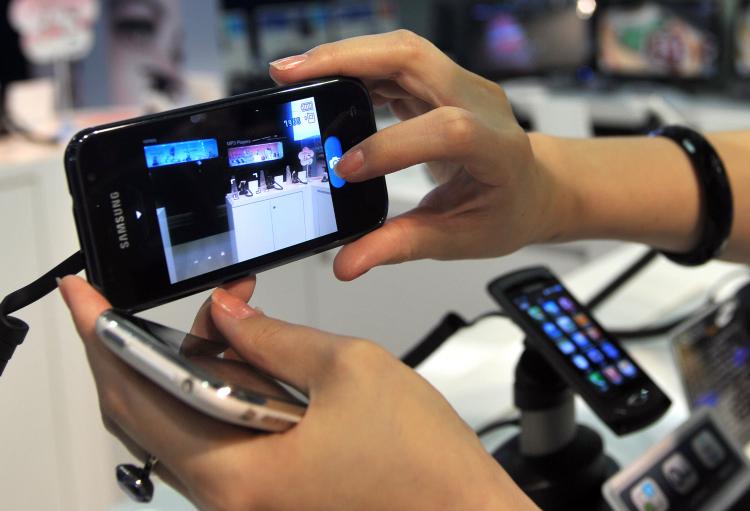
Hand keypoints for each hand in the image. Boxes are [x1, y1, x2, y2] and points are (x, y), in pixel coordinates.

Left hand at [59, 275, 534, 510]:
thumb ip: (273, 336)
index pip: (136, 394)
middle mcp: (229, 499)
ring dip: (191, 370)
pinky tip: (248, 363)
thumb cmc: (421, 461)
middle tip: (179, 302)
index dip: (101, 335)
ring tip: (231, 324)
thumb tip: (226, 314)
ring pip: (179, 427)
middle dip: (149, 346)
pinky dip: (216, 397)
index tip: (84, 296)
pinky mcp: (265, 495)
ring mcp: (245, 501)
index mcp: (237, 472)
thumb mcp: (347, 369)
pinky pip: (212, 441)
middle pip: (144, 415)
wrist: (460, 510)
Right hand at [270, 30, 560, 280]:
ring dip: (342, 56)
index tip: (345, 170)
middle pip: (414, 58)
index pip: (447, 129)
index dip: (392, 144)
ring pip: (399, 50)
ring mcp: (460, 85)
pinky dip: (353, 66)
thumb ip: (401, 246)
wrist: (532, 186)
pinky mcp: (439, 82)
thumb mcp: (459, 239)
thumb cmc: (506, 210)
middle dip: (346, 61)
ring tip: (293, 75)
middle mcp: (480, 102)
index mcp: (497, 146)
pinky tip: (322, 82)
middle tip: (290, 76)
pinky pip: (394, 61)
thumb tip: (349, 261)